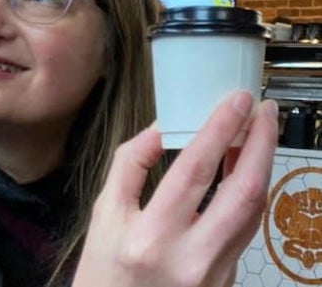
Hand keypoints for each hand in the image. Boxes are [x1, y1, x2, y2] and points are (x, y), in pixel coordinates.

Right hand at [73, 91, 278, 286]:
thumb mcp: (104, 212)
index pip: (195, 170)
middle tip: (264, 109)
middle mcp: (191, 258)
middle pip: (243, 191)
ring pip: (254, 210)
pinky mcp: (228, 280)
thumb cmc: (103, 271)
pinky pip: (247, 226)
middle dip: (262, 142)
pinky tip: (246, 166)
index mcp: (151, 237)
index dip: (221, 128)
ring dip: (262, 163)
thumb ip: (131, 162)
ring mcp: (216, 274)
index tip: (237, 99)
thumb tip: (163, 127)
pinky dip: (251, 189)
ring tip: (259, 130)